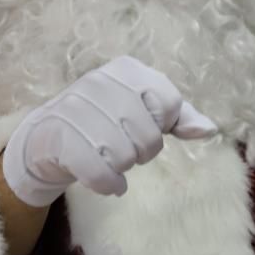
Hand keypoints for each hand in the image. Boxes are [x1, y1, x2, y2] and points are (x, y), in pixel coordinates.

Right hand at [0, 56, 217, 205]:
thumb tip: (210, 129)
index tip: (140, 126)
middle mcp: (100, 81)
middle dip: (140, 151)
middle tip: (122, 147)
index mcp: (126, 69)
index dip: (161, 126)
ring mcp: (76, 108)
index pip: (168, 104)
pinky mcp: (59, 137)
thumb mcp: (140, 110)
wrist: (44, 138)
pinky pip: (100, 172)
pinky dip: (108, 184)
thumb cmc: (102, 122)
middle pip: (149, 136)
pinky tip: (108, 182)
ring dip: (121, 167)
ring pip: (125, 156)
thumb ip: (178, 117)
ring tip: (108, 158)